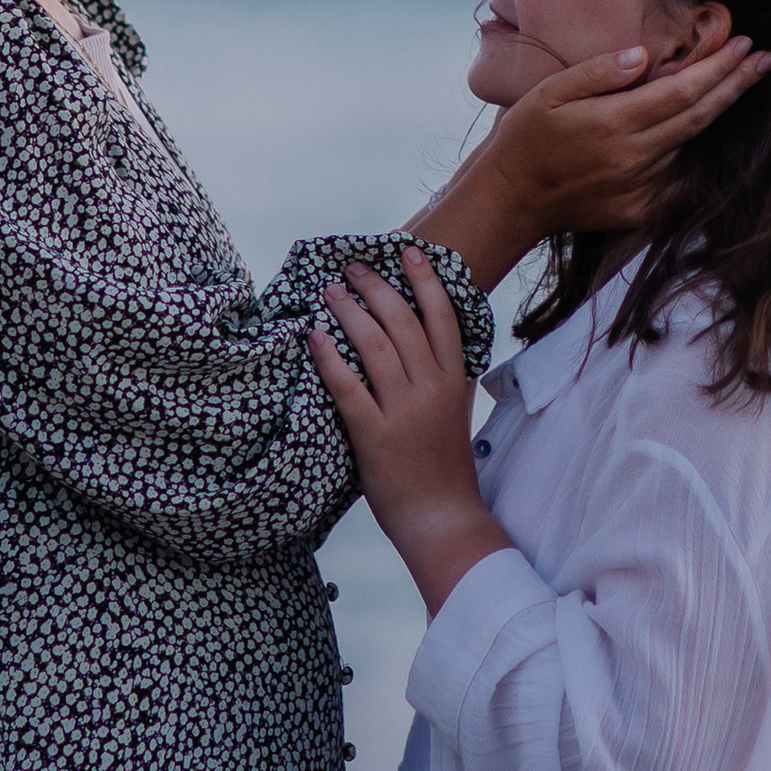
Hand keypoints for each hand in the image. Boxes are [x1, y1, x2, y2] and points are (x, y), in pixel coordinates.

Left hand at [306, 246, 513, 615]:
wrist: (442, 519)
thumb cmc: (445, 469)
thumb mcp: (456, 414)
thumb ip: (445, 379)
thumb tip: (425, 344)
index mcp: (455, 382)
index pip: (444, 318)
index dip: (425, 281)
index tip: (408, 252)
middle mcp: (432, 389)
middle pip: (403, 322)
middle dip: (377, 287)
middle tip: (353, 267)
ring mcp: (404, 411)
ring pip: (375, 346)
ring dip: (350, 312)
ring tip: (330, 290)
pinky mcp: (374, 435)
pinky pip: (347, 386)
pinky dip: (330, 357)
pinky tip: (314, 336)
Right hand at [409, 36, 770, 288]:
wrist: (509, 201)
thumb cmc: (526, 137)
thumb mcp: (551, 92)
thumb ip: (600, 72)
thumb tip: (643, 56)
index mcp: (615, 124)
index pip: (684, 90)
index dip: (720, 67)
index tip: (747, 44)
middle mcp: (635, 158)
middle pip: (701, 116)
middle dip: (737, 85)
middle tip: (767, 58)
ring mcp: (641, 189)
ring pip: (692, 146)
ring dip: (719, 115)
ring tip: (742, 83)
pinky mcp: (640, 211)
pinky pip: (680, 179)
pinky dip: (697, 153)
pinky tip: (708, 131)